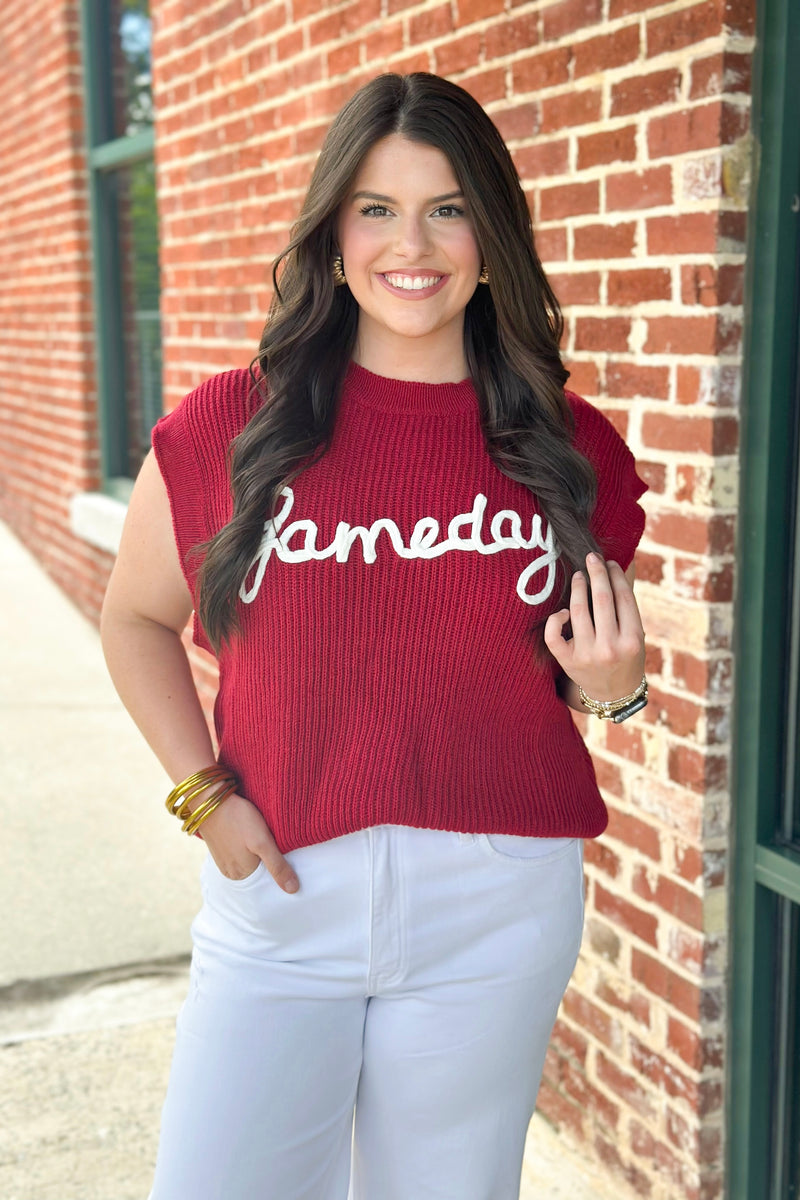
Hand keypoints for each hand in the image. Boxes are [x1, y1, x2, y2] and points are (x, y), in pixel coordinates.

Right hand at [199, 793, 299, 892]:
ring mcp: (223, 859)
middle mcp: (230, 872)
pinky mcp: (219, 846)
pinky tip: (250, 831)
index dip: (279, 863)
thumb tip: (293, 890)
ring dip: (257, 849)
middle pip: (259, 868)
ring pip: (249, 858)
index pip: (268, 876)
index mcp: (241, 875)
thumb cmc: (238, 818)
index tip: (285, 849)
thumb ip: (278, 866)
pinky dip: (247, 843)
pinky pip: (239, 850)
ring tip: (261, 833)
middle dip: (268, 856)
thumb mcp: (263, 842)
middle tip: (273, 837)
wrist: (210, 799)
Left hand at [543, 553, 644, 702]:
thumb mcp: (636, 635)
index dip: (615, 576)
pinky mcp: (567, 661)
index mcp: (632, 639)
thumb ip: (627, 608)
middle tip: (591, 557)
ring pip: (578, 611)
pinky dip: (556, 619)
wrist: (614, 694)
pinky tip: (563, 611)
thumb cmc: (626, 657)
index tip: (610, 563)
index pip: (623, 598)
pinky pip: (554, 635)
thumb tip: (619, 568)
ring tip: (578, 576)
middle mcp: (610, 648)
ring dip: (577, 587)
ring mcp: (587, 655)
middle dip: (596, 573)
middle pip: (601, 599)